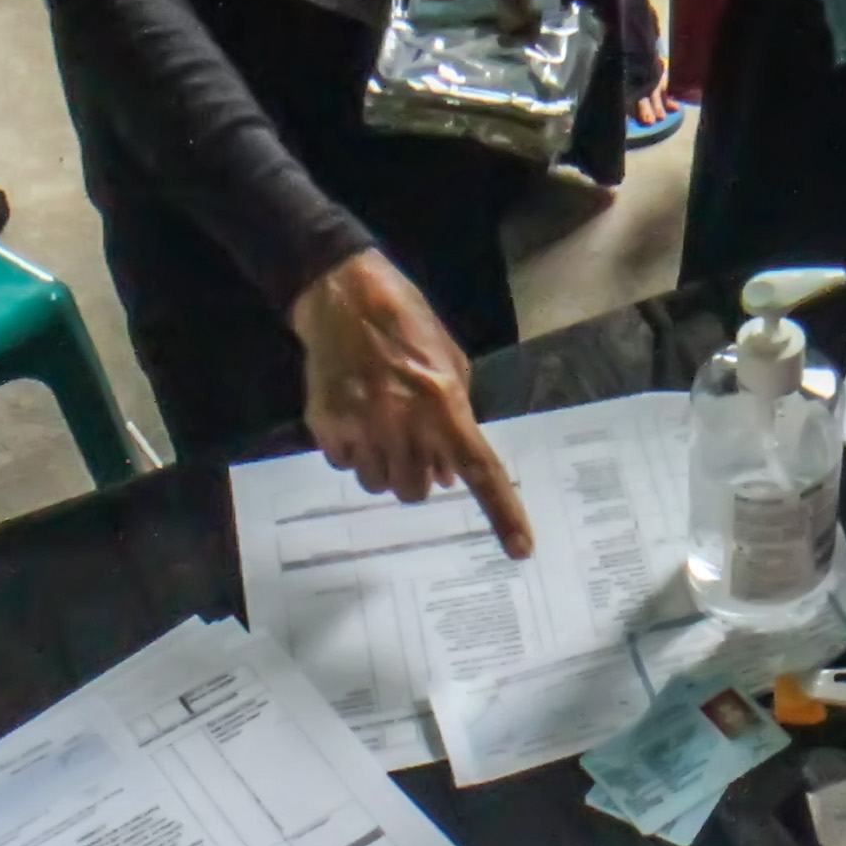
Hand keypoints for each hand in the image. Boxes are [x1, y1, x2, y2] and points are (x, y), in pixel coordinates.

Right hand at [291, 249, 531, 556]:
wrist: (345, 296)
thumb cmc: (409, 327)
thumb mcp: (450, 366)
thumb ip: (455, 421)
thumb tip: (447, 475)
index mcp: (444, 404)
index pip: (480, 469)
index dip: (502, 512)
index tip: (519, 549)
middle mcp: (403, 422)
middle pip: (417, 491)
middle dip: (419, 475)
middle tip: (413, 444)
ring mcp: (361, 426)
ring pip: (379, 485)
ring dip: (385, 467)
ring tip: (381, 427)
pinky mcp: (326, 425)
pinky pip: (344, 465)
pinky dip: (352, 452)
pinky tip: (354, 419)